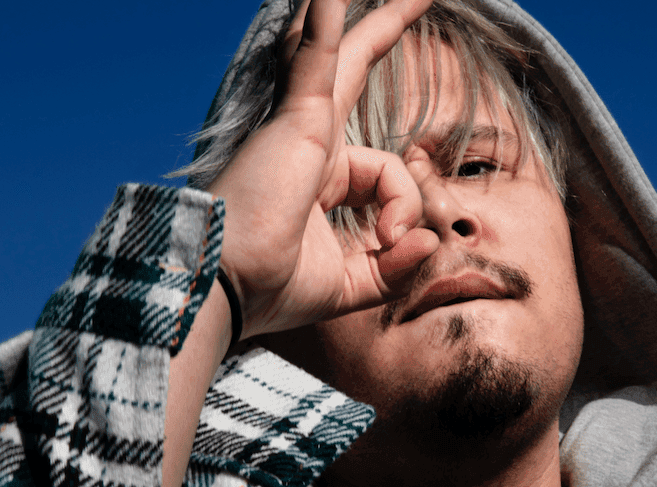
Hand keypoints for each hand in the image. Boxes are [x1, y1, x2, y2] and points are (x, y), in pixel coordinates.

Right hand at [207, 0, 437, 337]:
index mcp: (321, 179)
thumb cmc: (272, 288)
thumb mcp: (352, 285)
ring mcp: (300, 126)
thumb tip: (430, 240)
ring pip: (339, 51)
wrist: (226, 290)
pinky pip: (315, 54)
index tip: (396, 242)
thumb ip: (395, 267)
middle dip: (384, 31)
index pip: (388, 173)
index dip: (406, 207)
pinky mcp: (296, 119)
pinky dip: (324, 18)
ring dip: (373, 15)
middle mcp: (310, 143)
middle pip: (353, 71)